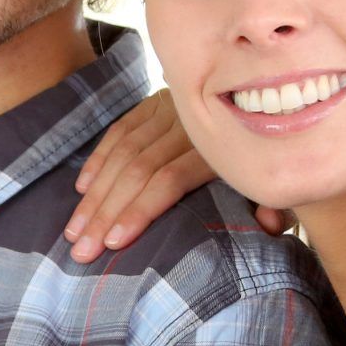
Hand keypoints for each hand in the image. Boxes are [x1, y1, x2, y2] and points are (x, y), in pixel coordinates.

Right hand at [67, 88, 287, 261]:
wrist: (259, 95)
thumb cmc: (263, 156)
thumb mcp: (272, 180)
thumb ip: (271, 205)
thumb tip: (270, 227)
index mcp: (215, 148)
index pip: (169, 180)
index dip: (141, 210)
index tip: (116, 242)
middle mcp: (187, 126)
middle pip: (138, 172)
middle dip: (105, 213)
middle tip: (81, 250)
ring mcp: (168, 110)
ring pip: (122, 153)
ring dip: (94, 195)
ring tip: (74, 230)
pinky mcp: (153, 102)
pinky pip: (119, 131)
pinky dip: (98, 161)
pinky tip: (83, 189)